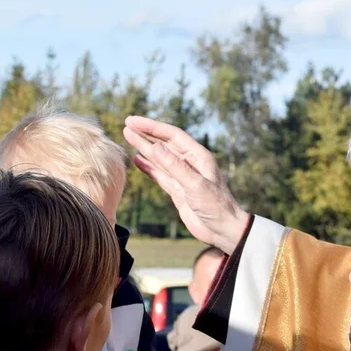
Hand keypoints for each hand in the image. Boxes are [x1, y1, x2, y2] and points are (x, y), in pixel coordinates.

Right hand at [123, 116, 247, 254]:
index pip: (171, 135)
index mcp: (197, 156)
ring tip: (127, 136)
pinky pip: (159, 174)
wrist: (223, 230)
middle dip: (145, 133)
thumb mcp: (195, 185)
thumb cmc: (216, 206)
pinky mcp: (177, 189)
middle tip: (127, 124)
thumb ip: (175, 166)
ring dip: (144, 147)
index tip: (134, 121)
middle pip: (164, 143)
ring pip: (159, 158)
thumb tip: (155, 147)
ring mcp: (182, 176)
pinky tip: (136, 160)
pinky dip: (147, 166)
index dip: (152, 127)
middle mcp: (189, 163)